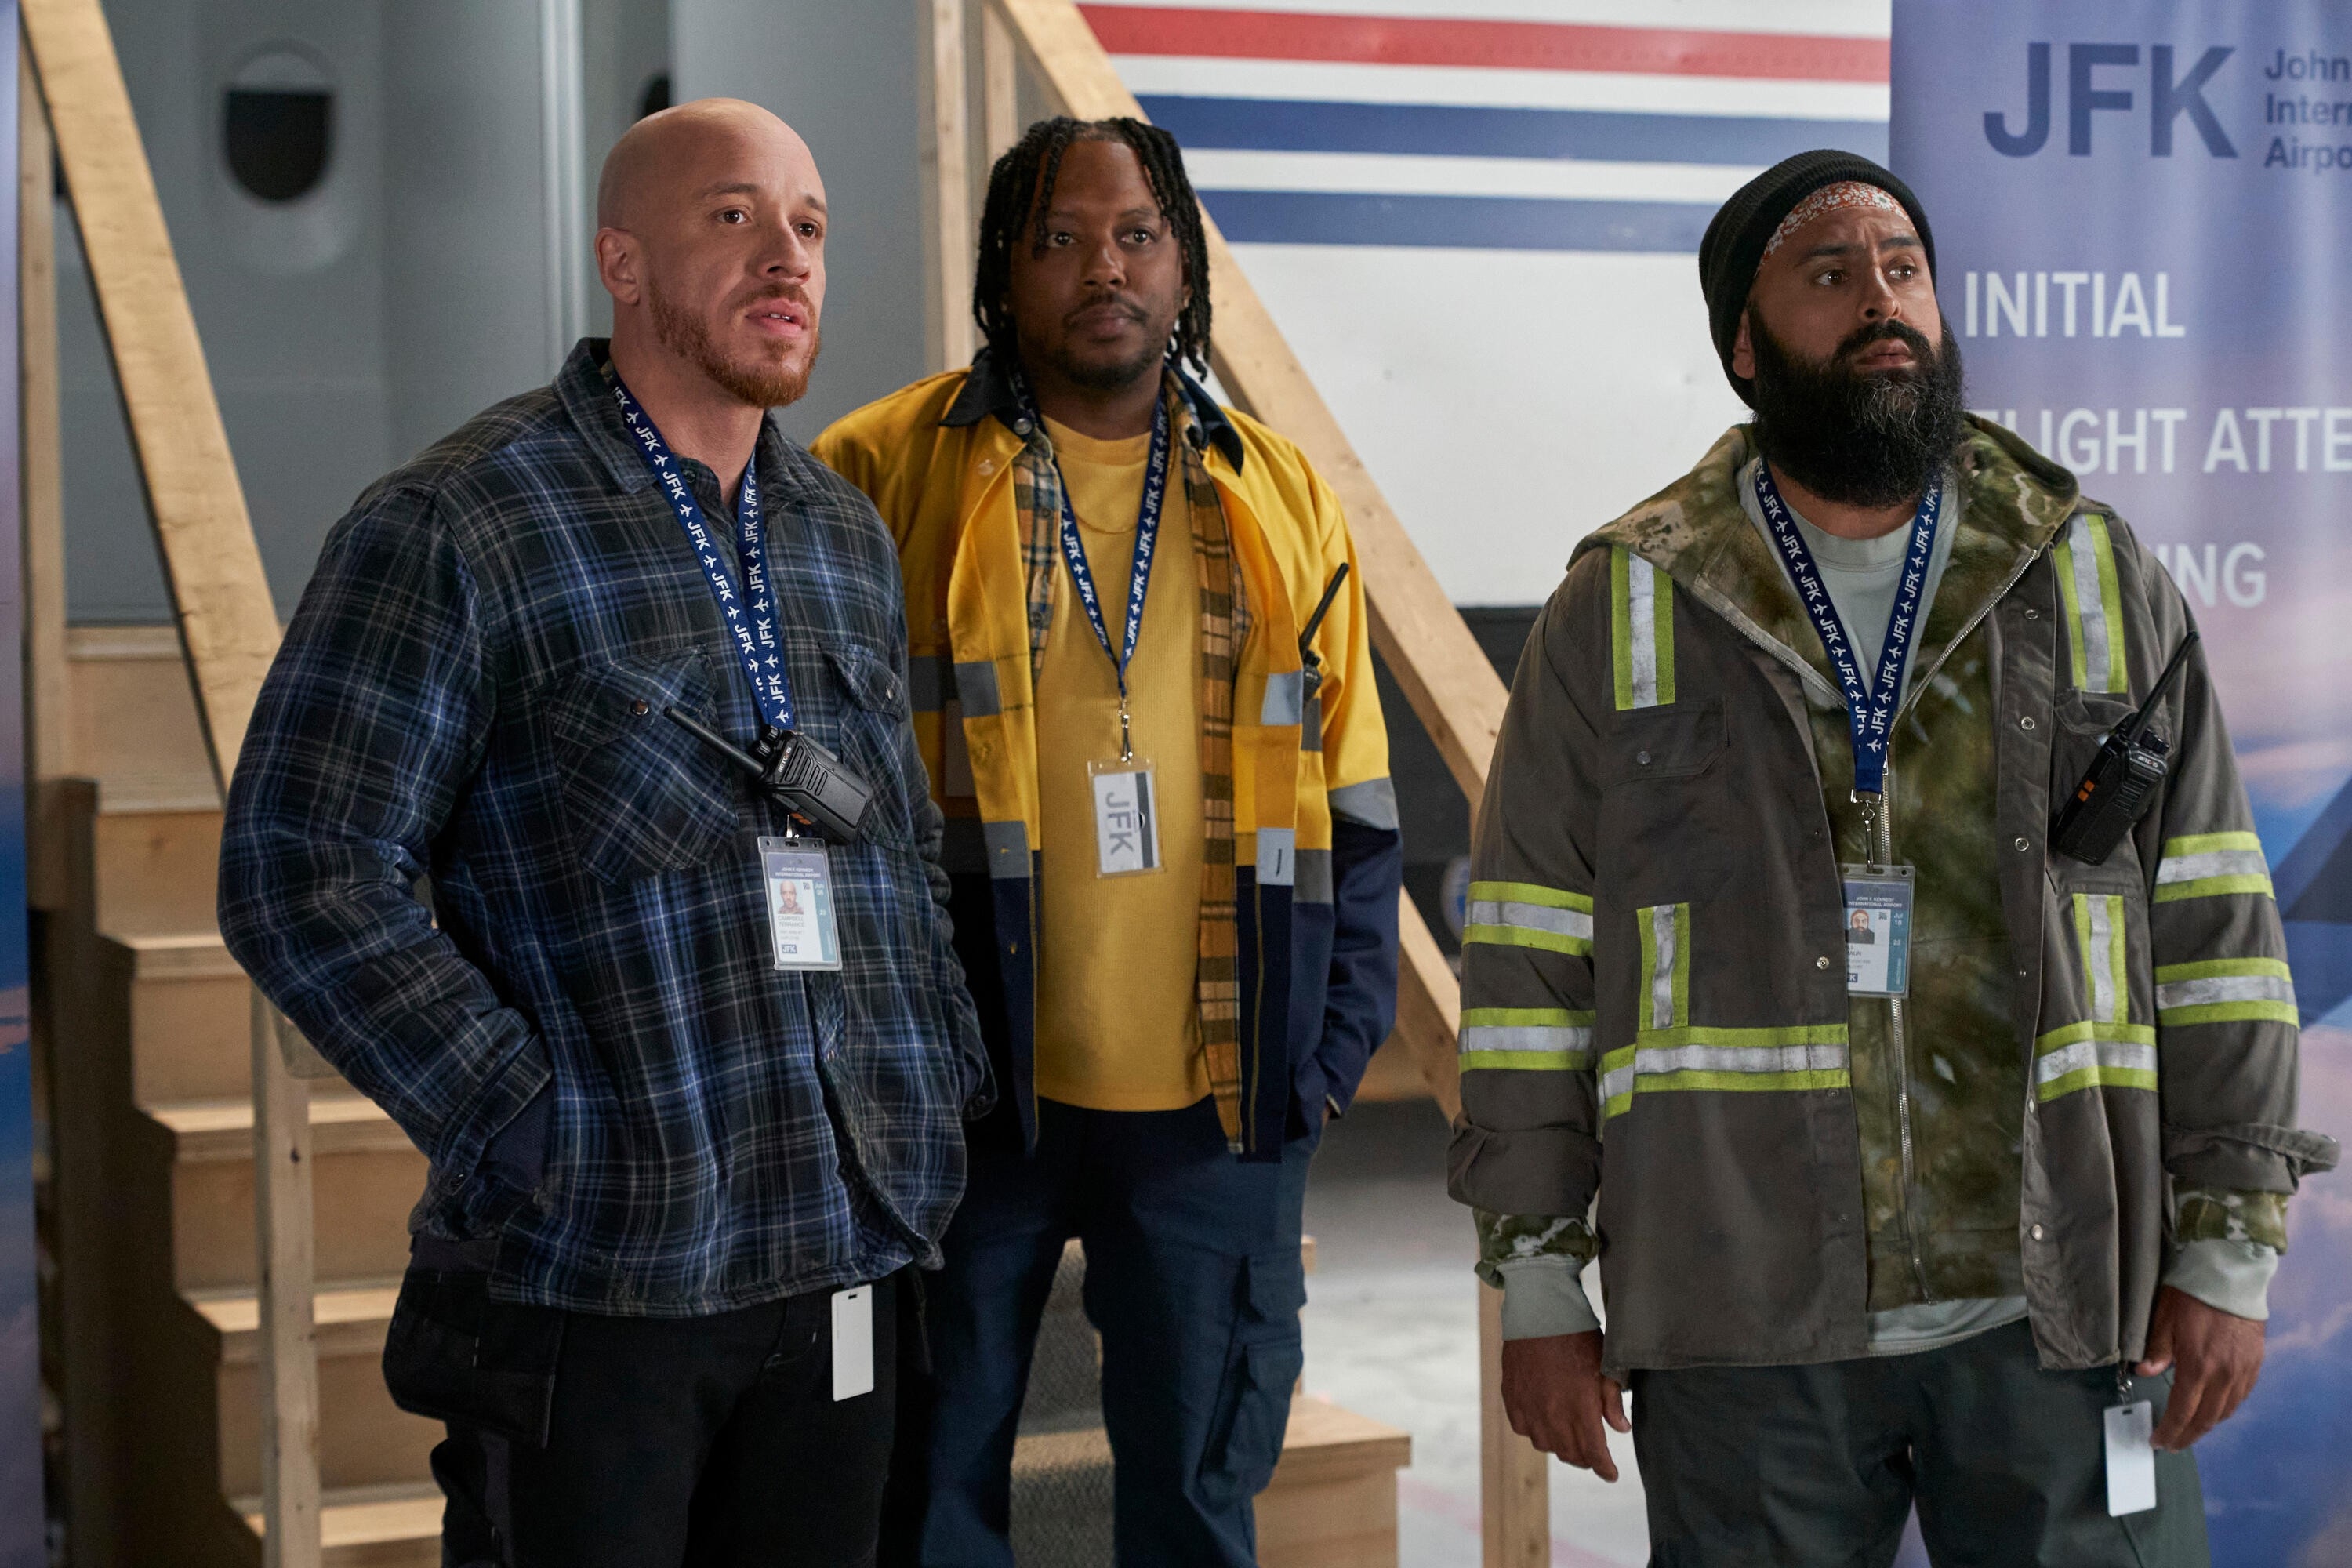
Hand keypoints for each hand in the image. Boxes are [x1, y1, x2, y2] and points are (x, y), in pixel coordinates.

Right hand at [1500, 1331, 1627, 1479]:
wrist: (1538, 1311)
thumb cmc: (1577, 1335)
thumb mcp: (1604, 1365)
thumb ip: (1611, 1400)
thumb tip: (1621, 1428)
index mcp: (1581, 1406)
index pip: (1594, 1452)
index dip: (1605, 1468)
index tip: (1611, 1474)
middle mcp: (1553, 1413)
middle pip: (1571, 1454)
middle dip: (1586, 1459)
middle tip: (1593, 1455)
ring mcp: (1529, 1407)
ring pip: (1546, 1445)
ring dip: (1561, 1447)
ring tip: (1569, 1438)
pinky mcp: (1512, 1398)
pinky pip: (1523, 1429)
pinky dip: (1536, 1432)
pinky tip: (1544, 1423)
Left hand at [2138, 1285, 2264, 1449]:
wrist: (2231, 1276)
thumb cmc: (2192, 1294)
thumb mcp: (2164, 1318)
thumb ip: (2157, 1349)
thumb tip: (2145, 1372)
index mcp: (2198, 1366)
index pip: (2182, 1411)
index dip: (2170, 1430)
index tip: (2158, 1441)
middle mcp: (2224, 1375)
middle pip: (2206, 1419)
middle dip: (2187, 1435)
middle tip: (2172, 1444)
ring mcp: (2243, 1371)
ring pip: (2226, 1410)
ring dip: (2207, 1425)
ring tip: (2190, 1429)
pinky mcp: (2255, 1364)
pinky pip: (2241, 1396)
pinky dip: (2225, 1408)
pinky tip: (2214, 1408)